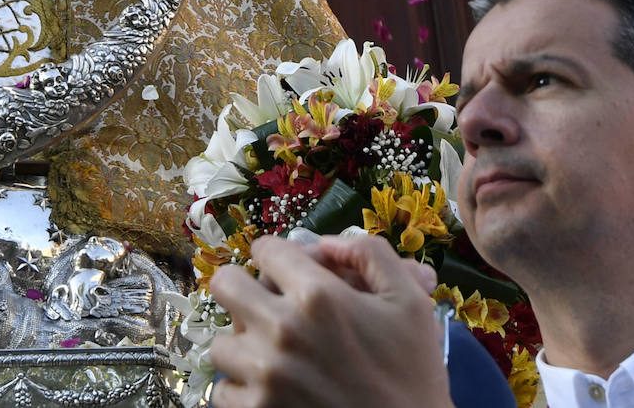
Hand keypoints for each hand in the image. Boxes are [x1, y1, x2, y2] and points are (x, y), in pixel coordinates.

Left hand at [209, 234, 454, 407]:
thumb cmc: (411, 376)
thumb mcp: (410, 303)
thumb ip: (369, 253)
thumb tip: (326, 242)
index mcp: (318, 296)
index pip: (265, 249)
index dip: (279, 257)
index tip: (288, 273)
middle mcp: (282, 330)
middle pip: (225, 284)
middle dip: (245, 288)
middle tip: (266, 305)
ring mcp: (265, 377)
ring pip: (222, 341)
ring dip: (244, 343)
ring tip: (272, 353)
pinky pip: (222, 390)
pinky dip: (242, 389)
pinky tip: (271, 388)